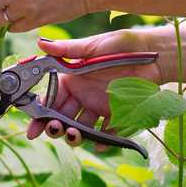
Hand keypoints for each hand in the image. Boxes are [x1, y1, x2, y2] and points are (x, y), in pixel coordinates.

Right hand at [26, 29, 164, 149]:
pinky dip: (102, 141)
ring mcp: (98, 106)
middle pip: (63, 117)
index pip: (51, 98)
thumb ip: (66, 49)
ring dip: (75, 135)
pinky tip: (99, 144)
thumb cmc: (120, 46)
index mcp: (72, 78)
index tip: (32, 127)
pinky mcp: (116, 115)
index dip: (40, 113)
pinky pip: (107, 132)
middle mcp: (83, 95)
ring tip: (75, 134)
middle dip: (55, 127)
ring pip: (81, 127)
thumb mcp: (91, 47)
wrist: (153, 54)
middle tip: (55, 129)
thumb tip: (39, 42)